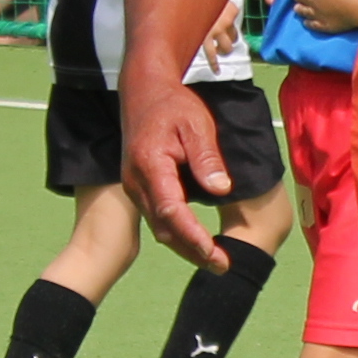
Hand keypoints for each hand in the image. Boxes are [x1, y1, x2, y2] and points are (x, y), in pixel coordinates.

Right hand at [119, 73, 237, 267]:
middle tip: (223, 266)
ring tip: (216, 261)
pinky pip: (157, 217)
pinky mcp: (138, 187)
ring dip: (186, 246)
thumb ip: (206, 158)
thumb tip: (221, 188)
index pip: (171, 210)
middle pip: (164, 227)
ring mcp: (134, 186)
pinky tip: (198, 242)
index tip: (215, 254)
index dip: (193, 236)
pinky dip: (177, 233)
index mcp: (150, 165)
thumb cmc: (173, 105)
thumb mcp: (196, 124)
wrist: (143, 91)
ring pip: (159, 227)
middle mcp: (136, 181)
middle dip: (193, 251)